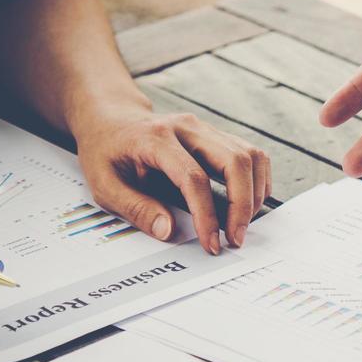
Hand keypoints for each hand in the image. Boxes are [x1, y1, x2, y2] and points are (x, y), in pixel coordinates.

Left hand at [74, 107, 270, 254]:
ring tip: (242, 225)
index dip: (207, 215)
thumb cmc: (106, 150)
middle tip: (236, 239)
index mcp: (156, 138)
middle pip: (234, 161)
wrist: (111, 118)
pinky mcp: (216, 135)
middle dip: (242, 205)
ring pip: (250, 156)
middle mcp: (187, 128)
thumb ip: (136, 208)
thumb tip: (169, 231)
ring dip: (255, 194)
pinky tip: (247, 204)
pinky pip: (251, 155)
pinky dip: (257, 182)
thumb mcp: (105, 184)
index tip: (211, 244)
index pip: (194, 177)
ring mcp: (205, 129)